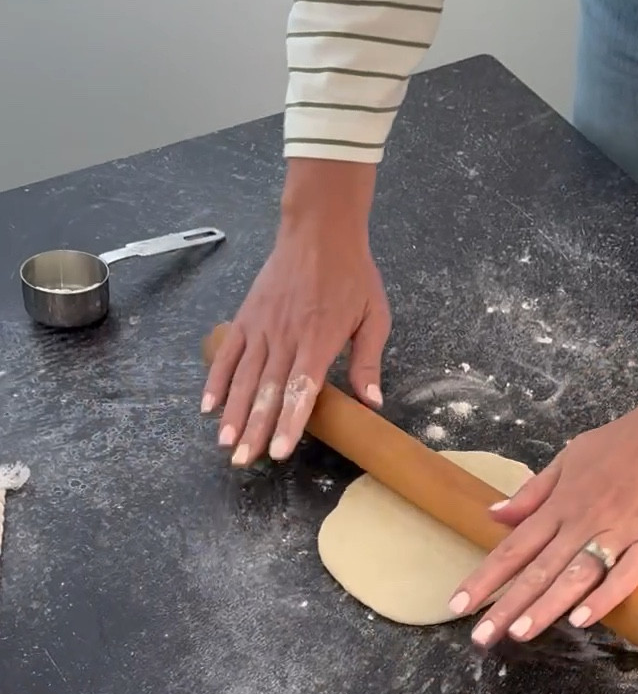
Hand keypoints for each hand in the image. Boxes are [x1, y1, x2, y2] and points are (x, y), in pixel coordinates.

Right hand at [202, 161, 388, 464]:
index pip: (301, 389)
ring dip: (232, 413)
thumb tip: (372, 403)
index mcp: (319, 339)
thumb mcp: (374, 316)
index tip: (278, 451)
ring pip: (243, 377)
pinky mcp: (246, 317)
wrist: (320, 231)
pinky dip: (215, 380)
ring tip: (225, 445)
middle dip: (254, 429)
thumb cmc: (353, 275)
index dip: (288, 422)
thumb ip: (368, 361)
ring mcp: (262, 327)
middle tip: (244, 461)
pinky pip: (228, 353)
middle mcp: (286, 336)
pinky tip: (207, 407)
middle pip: (266, 391)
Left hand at [451, 315, 637, 643]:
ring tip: (519, 635)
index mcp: (560, 503)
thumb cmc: (627, 440)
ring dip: (545, 606)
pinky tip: (583, 619)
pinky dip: (604, 596)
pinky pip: (626, 573)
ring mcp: (618, 531)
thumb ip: (534, 491)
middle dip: (505, 605)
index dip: (485, 578)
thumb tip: (494, 514)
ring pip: (575, 575)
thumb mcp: (571, 456)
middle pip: (537, 569)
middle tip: (479, 638)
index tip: (457, 605)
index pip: (514, 547)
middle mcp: (581, 520)